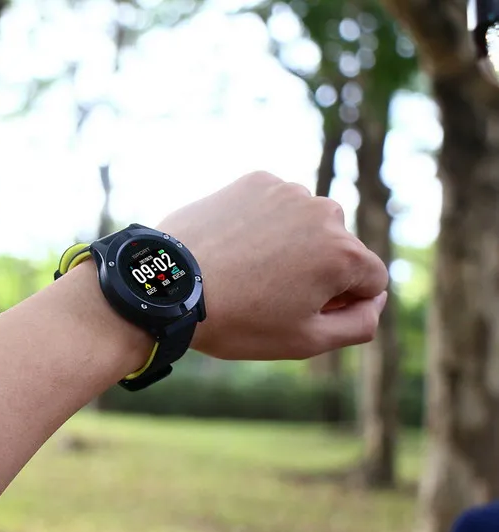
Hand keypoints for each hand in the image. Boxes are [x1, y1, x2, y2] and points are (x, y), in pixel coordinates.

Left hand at [157, 171, 388, 359]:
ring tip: (247, 270)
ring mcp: (287, 191)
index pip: (371, 281)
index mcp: (344, 253)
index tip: (297, 311)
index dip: (339, 304)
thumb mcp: (305, 340)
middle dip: (317, 271)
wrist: (167, 284)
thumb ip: (359, 324)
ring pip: (307, 225)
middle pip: (339, 249)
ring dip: (290, 245)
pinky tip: (233, 246)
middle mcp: (324, 212)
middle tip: (267, 294)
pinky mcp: (254, 180)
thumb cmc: (237, 320)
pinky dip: (262, 224)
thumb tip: (375, 298)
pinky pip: (275, 206)